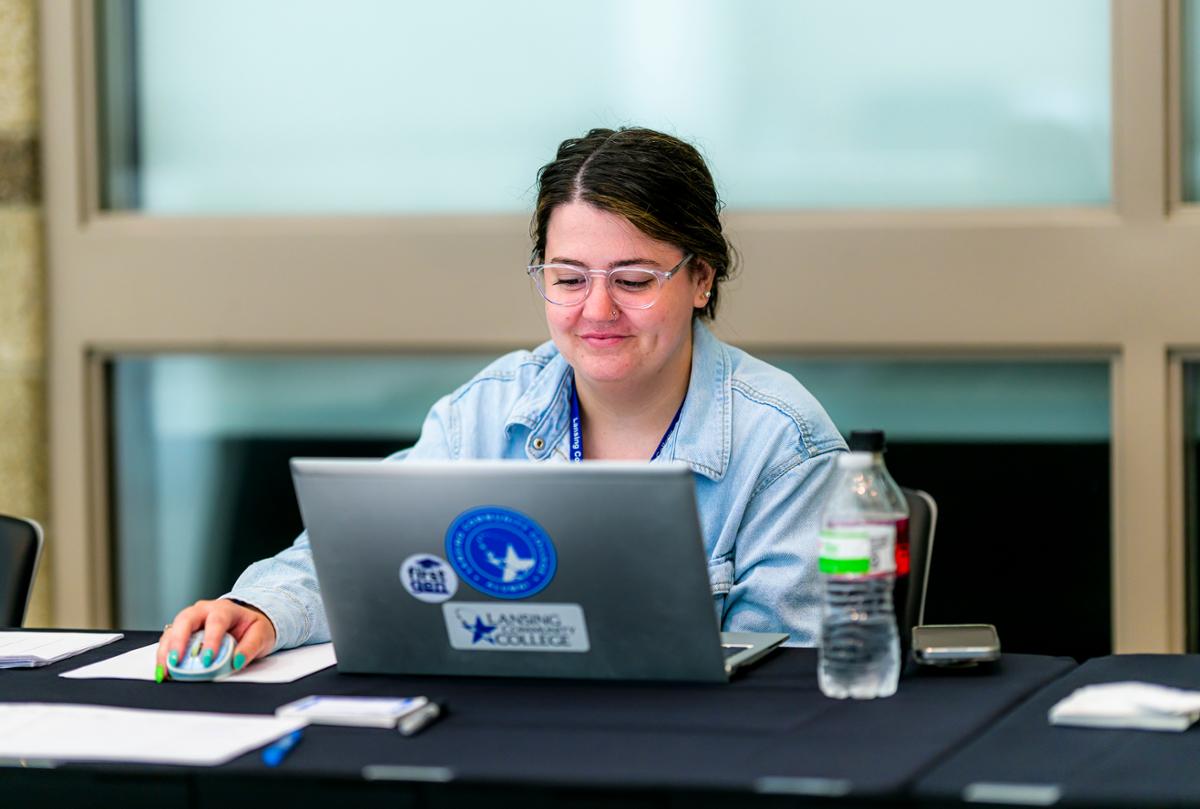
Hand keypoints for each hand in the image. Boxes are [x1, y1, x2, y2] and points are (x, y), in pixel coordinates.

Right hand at [155, 598, 276, 681]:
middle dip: (179, 642)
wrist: (247, 622)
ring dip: (165, 651)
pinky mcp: (181, 632)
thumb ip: (250, 647)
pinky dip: (163, 656)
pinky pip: (168, 641)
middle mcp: (203, 611)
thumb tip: (236, 661)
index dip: (211, 640)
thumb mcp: (261, 635)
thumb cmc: (252, 628)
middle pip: (186, 620)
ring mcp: (189, 620)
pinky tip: (162, 671)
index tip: (208, 660)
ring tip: (164, 672)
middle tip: (176, 661)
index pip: (216, 621)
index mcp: (225, 609)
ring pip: (172, 630)